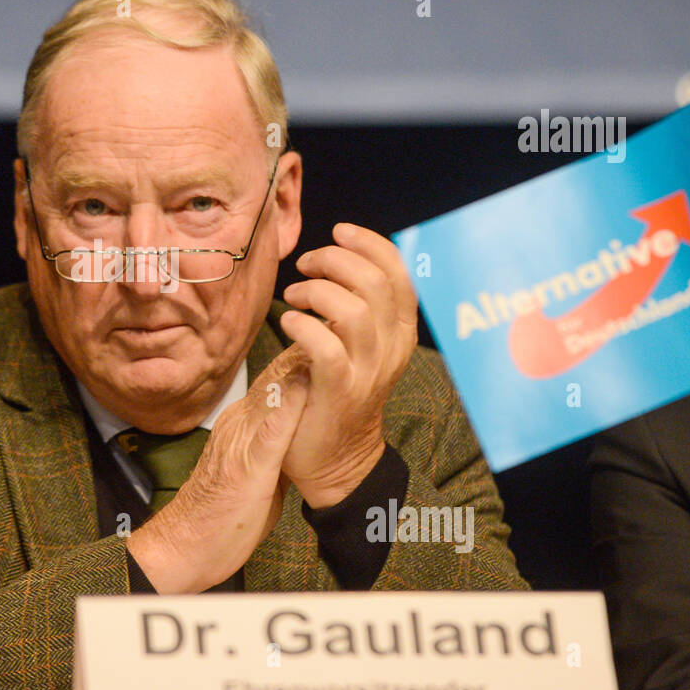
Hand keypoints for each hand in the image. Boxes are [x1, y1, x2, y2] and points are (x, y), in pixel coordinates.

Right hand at [126, 350, 309, 593]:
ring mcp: (240, 444)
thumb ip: (272, 443)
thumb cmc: (220, 516)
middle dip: (305, 349)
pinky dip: (287, 408)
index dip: (302, 355)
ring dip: (298, 366)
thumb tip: (295, 422)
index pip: (275, 381)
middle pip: (276, 378)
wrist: (183, 548)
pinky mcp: (246, 469)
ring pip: (272, 395)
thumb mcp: (253, 470)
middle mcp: (239, 426)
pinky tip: (303, 387)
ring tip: (325, 336)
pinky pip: (268, 433)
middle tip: (332, 321)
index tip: (327, 333)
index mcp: (242, 426)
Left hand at [277, 222, 418, 508]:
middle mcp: (391, 349)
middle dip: (335, 260)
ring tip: (294, 295)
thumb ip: (359, 306)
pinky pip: (325, 346)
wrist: (335, 458)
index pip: (400, 273)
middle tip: (307, 264)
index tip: (339, 231)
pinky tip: (288, 322)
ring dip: (315, 291)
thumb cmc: (338, 389)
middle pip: (374, 283)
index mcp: (401, 332)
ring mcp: (367, 372)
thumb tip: (339, 258)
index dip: (370, 243)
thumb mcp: (361, 344)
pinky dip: (303, 325)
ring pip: (351, 310)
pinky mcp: (339, 392)